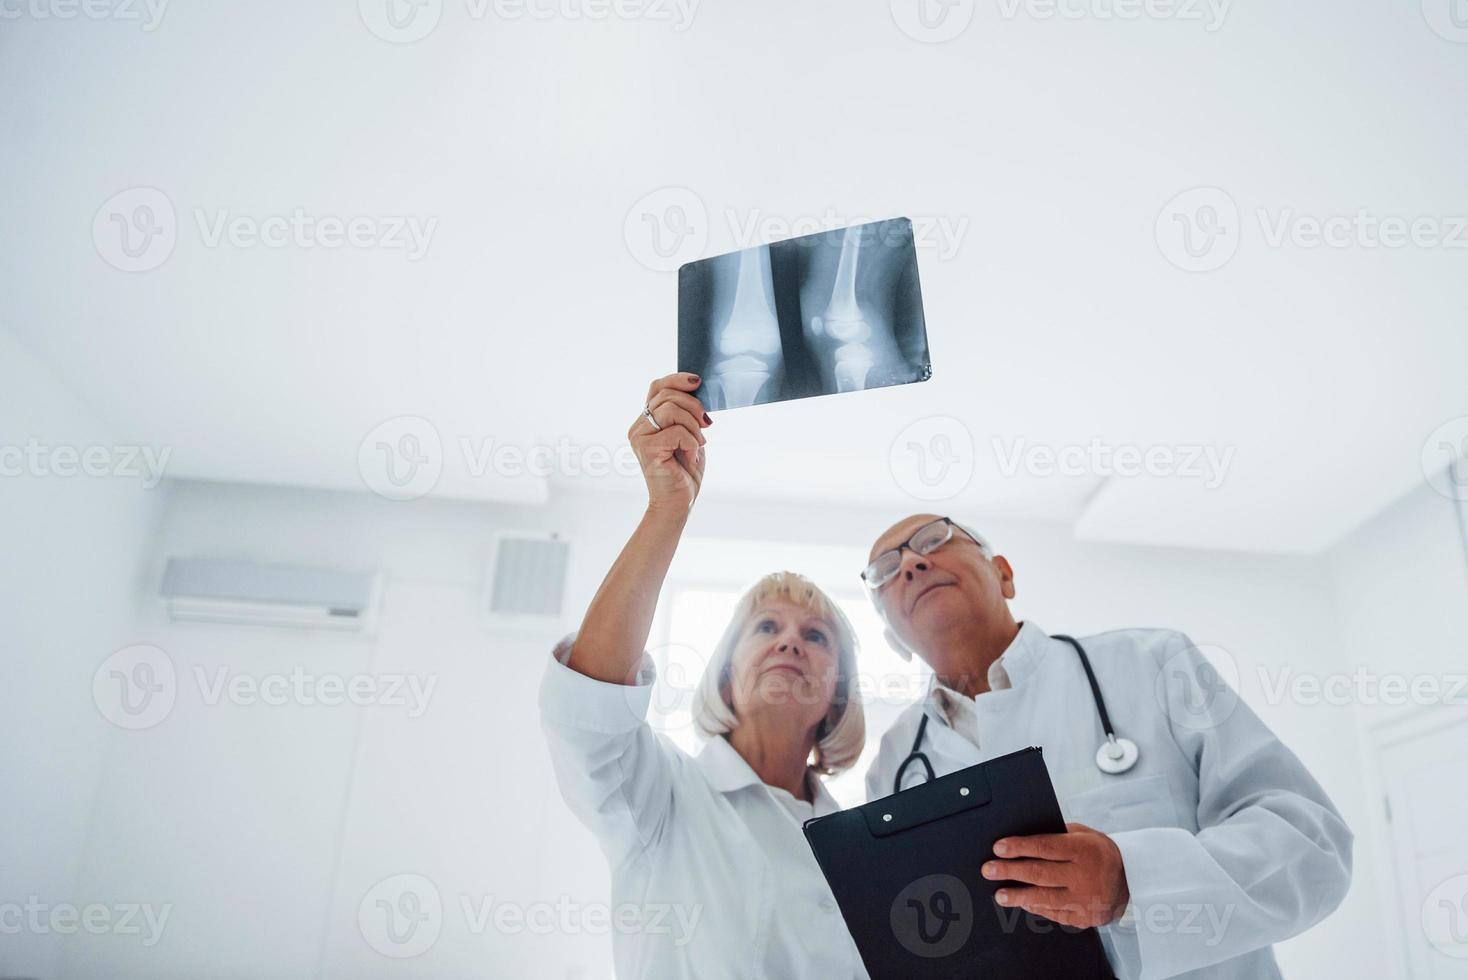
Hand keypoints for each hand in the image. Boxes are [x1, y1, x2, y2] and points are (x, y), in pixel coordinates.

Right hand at [628, 373, 710, 513]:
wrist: (678, 503)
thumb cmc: (684, 472)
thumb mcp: (689, 435)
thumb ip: (686, 414)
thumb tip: (697, 389)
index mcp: (646, 421)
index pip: (657, 387)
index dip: (677, 379)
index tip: (698, 382)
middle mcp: (638, 427)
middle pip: (668, 395)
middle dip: (694, 407)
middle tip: (705, 425)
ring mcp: (639, 437)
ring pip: (671, 410)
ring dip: (693, 426)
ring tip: (697, 444)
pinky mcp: (647, 449)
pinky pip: (677, 431)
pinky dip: (691, 443)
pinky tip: (690, 457)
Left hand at [982, 822, 1129, 927]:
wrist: (1132, 879)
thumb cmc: (1101, 853)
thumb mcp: (1085, 835)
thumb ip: (1058, 835)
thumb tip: (1024, 835)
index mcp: (1084, 850)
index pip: (1045, 847)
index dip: (1019, 847)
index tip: (999, 848)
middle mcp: (1085, 875)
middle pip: (1040, 873)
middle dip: (1010, 871)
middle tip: (989, 870)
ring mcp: (1086, 899)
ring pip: (1045, 898)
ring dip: (1019, 896)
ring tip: (1000, 894)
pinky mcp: (1086, 917)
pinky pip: (1056, 914)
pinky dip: (1037, 909)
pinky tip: (1024, 904)